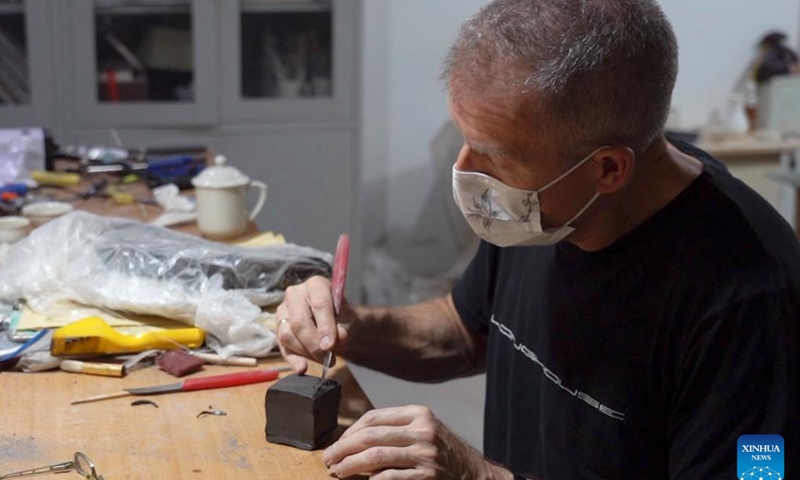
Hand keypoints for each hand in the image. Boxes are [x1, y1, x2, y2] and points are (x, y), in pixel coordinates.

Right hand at [276, 275, 356, 373]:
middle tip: (328, 358)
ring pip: (287, 335)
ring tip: (324, 360)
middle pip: (299, 322)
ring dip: (306, 352)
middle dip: (314, 344)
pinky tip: (302, 368)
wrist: (336, 321)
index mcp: (316, 285)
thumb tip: (339, 336)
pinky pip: (282, 346)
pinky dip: (293, 359)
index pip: (319, 304)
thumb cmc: (342, 316)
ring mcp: (283, 311)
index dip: (325, 326)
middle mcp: (295, 294)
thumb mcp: (350, 318)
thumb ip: (345, 325)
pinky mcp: (279, 328)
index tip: (330, 345)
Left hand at [322, 405, 511, 479]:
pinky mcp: (427, 476)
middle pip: (370, 436)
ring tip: (339, 471)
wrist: (475, 474)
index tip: (336, 444)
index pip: (373, 417)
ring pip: (375, 457)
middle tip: (329, 459)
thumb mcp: (424, 430)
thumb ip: (396, 429)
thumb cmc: (443, 453)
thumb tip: (353, 439)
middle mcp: (423, 430)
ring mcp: (426, 454)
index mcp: (418, 414)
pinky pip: (389, 478)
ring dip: (350, 465)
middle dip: (343, 448)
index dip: (350, 432)